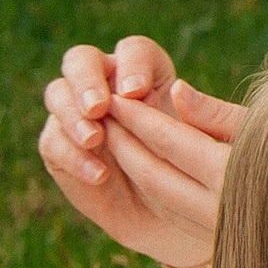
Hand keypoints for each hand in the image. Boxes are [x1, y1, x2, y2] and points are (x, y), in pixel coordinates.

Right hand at [40, 36, 239, 267]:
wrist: (179, 216)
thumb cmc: (202, 172)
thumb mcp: (215, 145)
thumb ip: (205, 116)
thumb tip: (181, 89)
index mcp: (146, 73)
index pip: (133, 50)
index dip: (132, 64)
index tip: (137, 91)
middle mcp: (107, 86)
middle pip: (81, 60)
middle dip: (87, 80)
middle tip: (99, 107)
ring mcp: (80, 115)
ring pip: (58, 94)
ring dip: (72, 115)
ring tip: (95, 140)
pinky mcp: (63, 148)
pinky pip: (53, 141)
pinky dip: (71, 154)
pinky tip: (97, 175)